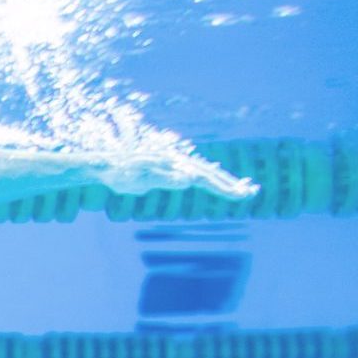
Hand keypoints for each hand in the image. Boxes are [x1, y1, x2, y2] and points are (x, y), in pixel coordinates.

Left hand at [102, 148, 258, 201]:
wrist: (105, 165)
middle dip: (231, 184)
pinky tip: (217, 183)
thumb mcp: (141, 178)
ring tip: (243, 188)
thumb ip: (166, 178)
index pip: (205, 178)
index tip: (240, 195)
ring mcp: (174, 164)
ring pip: (205, 173)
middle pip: (210, 173)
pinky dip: (210, 179)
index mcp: (175, 164)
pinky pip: (195, 174)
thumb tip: (189, 178)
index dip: (223, 188)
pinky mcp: (169, 169)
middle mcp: (177, 161)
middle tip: (252, 192)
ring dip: (224, 181)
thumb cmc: (121, 174)